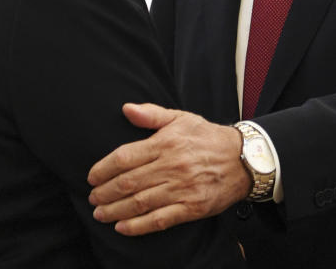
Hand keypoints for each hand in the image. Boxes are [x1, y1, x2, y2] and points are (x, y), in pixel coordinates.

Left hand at [87, 103, 249, 234]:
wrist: (244, 159)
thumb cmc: (208, 137)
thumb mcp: (182, 118)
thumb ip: (152, 114)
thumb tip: (126, 109)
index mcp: (167, 143)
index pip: (125, 157)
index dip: (103, 169)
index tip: (91, 176)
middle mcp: (172, 166)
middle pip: (128, 182)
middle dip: (105, 192)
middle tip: (92, 198)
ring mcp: (182, 188)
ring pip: (140, 203)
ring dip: (115, 210)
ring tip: (100, 214)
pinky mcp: (192, 207)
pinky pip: (160, 219)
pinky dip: (138, 226)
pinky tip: (123, 227)